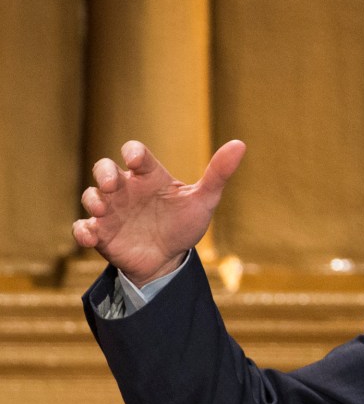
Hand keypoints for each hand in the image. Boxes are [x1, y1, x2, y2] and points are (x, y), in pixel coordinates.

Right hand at [72, 140, 246, 286]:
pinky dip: (83, 231)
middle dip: (104, 172)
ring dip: (92, 199)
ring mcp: (111, 210)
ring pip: (91, 195)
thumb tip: (240, 144)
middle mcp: (126, 189)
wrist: (170, 259)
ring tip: (101, 209)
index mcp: (149, 176)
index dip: (133, 153)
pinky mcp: (101, 233)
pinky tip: (91, 236)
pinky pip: (83, 228)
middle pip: (104, 168)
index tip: (136, 160)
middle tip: (112, 184)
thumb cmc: (184, 223)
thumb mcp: (204, 199)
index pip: (136, 153)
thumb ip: (218, 173)